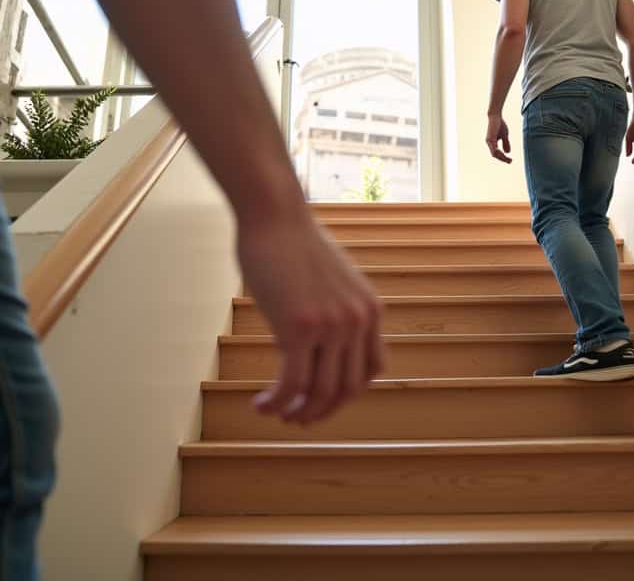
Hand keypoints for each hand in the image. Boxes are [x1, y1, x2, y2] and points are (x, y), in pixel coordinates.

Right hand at [237, 214, 384, 424]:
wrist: (275, 216)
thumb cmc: (292, 243)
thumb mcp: (330, 281)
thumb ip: (333, 311)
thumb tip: (316, 341)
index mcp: (371, 310)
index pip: (372, 369)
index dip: (347, 393)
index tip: (322, 399)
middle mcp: (358, 320)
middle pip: (348, 388)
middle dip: (322, 410)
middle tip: (297, 418)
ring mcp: (331, 325)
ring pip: (320, 392)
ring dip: (297, 412)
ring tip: (276, 414)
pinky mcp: (300, 327)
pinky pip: (292, 383)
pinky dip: (277, 402)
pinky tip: (261, 405)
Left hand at [485, 115, 512, 162]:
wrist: (496, 116)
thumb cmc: (499, 124)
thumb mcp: (505, 135)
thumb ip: (506, 143)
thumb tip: (508, 152)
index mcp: (492, 143)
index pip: (496, 154)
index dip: (503, 158)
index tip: (510, 160)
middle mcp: (489, 143)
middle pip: (495, 155)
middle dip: (503, 159)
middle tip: (510, 161)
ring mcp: (489, 141)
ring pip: (494, 153)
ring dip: (502, 157)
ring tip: (509, 159)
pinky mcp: (490, 138)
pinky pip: (494, 148)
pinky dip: (498, 152)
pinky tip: (503, 154)